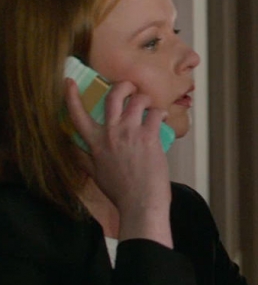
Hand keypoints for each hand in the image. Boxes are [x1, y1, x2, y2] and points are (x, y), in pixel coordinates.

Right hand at [64, 78, 172, 246]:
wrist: (140, 202)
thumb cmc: (120, 191)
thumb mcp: (95, 174)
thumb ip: (83, 158)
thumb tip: (72, 149)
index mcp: (95, 143)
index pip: (77, 115)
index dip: (70, 96)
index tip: (68, 82)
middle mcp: (110, 133)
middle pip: (113, 97)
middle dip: (123, 86)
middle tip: (130, 87)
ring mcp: (130, 133)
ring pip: (137, 100)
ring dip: (145, 98)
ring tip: (150, 106)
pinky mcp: (149, 137)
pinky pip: (155, 113)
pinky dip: (160, 112)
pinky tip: (162, 118)